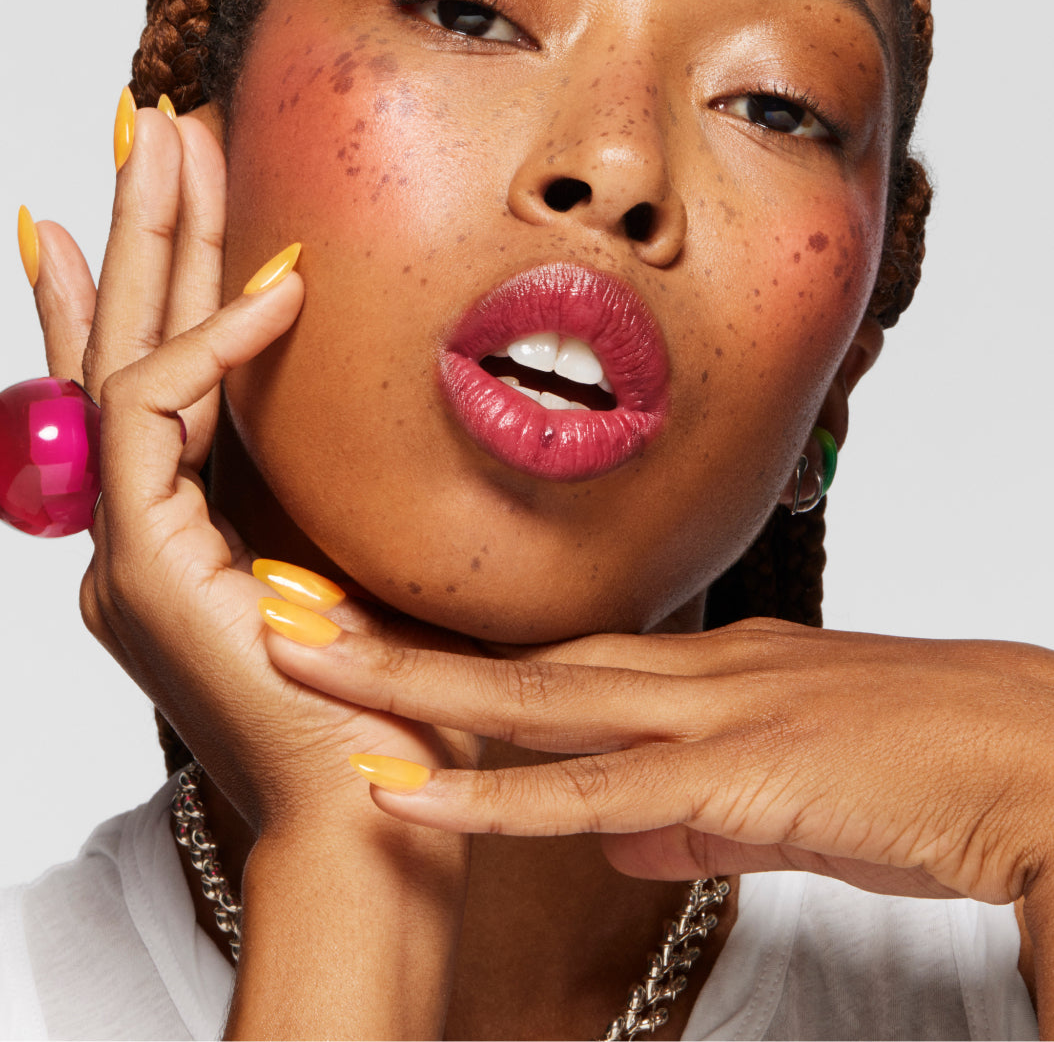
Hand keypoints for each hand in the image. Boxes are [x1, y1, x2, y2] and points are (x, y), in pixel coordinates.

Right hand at [28, 101, 471, 838]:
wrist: (377, 809)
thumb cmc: (384, 693)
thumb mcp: (358, 545)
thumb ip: (328, 468)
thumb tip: (354, 380)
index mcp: (186, 523)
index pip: (157, 374)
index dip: (154, 277)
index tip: (174, 189)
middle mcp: (139, 527)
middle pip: (128, 343)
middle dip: (143, 227)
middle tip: (154, 123)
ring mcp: (128, 547)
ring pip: (123, 360)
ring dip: (152, 242)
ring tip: (168, 139)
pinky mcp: (142, 569)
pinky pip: (158, 421)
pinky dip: (211, 346)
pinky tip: (275, 285)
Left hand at [264, 614, 1053, 906]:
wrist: (1034, 755)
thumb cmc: (926, 768)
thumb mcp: (792, 793)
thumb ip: (698, 810)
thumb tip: (620, 834)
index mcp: (708, 674)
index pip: (556, 660)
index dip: (459, 657)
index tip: (374, 644)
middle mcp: (694, 673)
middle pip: (519, 658)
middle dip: (398, 643)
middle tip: (292, 613)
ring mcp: (711, 714)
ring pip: (534, 701)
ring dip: (413, 690)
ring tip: (306, 663)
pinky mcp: (740, 773)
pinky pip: (594, 792)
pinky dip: (496, 798)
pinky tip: (415, 797)